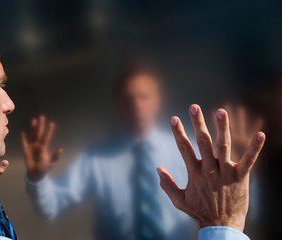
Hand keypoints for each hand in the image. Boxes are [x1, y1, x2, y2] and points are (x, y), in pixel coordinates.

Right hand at [21, 116, 62, 181]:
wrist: (36, 174)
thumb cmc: (44, 168)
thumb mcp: (51, 163)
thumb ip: (55, 156)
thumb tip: (61, 149)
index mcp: (43, 147)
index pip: (46, 137)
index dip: (49, 131)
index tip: (52, 123)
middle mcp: (37, 145)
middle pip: (39, 133)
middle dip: (40, 125)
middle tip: (42, 117)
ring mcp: (31, 146)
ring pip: (32, 135)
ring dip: (32, 129)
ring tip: (33, 121)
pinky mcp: (25, 150)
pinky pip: (24, 142)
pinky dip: (23, 138)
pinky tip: (23, 132)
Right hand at [157, 104, 264, 231]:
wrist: (221, 226)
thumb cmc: (200, 212)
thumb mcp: (179, 201)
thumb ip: (167, 184)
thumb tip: (157, 168)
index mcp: (194, 173)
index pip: (184, 147)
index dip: (178, 132)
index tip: (174, 118)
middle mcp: (209, 169)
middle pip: (202, 141)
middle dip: (197, 123)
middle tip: (194, 107)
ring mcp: (225, 172)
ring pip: (223, 145)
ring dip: (222, 127)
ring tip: (220, 111)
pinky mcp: (240, 177)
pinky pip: (249, 160)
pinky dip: (255, 147)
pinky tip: (261, 134)